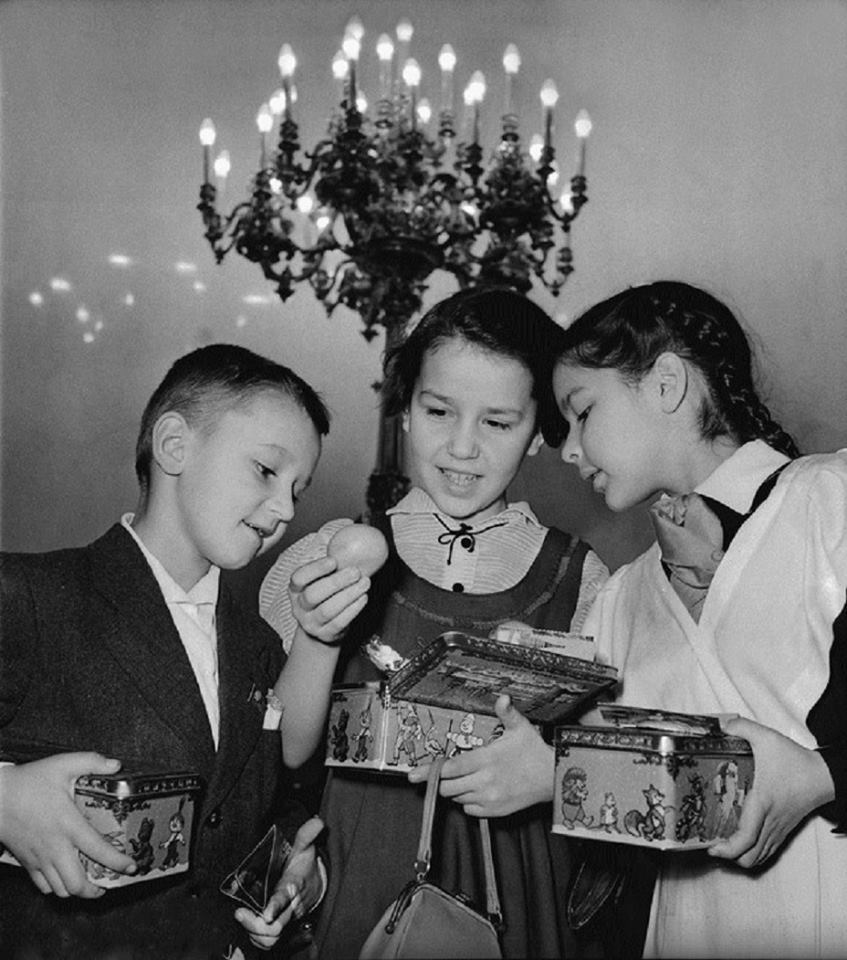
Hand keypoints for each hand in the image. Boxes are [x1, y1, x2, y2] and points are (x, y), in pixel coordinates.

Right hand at [0, 753, 136, 897]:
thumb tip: (116, 765)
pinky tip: (65, 877)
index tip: (131, 866)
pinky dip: (56, 888)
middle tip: (109, 883)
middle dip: (96, 890)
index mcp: (68, 824)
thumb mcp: (63, 763)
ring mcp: (39, 858)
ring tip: (90, 884)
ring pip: (60, 890)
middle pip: (77, 884)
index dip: (118, 862)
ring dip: (77, 891)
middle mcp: (55, 847)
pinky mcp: (26, 862)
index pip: (98, 850)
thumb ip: (92, 761)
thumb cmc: (30, 780)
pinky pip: (42, 886)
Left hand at [235, 816, 324, 950]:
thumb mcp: (305, 847)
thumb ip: (307, 833)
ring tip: (242, 919)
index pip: (285, 897)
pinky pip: (270, 941)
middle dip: (256, 923)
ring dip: (255, 933)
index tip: (266, 912)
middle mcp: (291, 907)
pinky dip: (258, 939)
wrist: (317, 885)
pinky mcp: (282, 927)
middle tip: (239, 913)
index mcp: (294, 885)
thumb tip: (317, 820)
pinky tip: (248, 928)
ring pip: (272, 937)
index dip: (276, 906)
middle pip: (276, 924)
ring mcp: (287, 919)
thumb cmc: (305, 864)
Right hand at [288, 555, 370, 644]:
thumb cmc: (325, 596)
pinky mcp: (325, 634)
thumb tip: (341, 541)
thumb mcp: (320, 579)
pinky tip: (363, 597)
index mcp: (295, 589)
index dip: (315, 569)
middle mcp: (299, 607)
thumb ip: (328, 564)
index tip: (334, 560)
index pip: (299, 578)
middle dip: (336, 582)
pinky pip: (339, 622)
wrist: (322, 628)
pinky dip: (353, 609)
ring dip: (349, 595)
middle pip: (313, 595)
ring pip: (327, 610)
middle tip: (356, 572)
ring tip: (365, 583)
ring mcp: (310, 623)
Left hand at [408, 695, 554, 816]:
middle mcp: (485, 781)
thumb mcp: (521, 727)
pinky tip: (476, 789)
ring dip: (455, 789)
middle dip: (441, 780)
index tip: (413, 774)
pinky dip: (467, 801)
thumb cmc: (535, 751)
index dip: (430, 771)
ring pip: (457, 798)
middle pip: (448, 786)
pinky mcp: (495, 812)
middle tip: (442, 772)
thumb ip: (507, 712)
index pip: (450, 767)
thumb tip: (502, 697)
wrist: (553, 779)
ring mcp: (490, 798)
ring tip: (467, 777)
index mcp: (487, 759)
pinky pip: (470, 810)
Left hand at [708, 716, 835, 868]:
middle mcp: (770, 822)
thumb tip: (720, 724)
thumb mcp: (767, 738)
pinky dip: (753, 853)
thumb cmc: (795, 760)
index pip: (746, 838)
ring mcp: (779, 829)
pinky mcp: (784, 830)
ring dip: (740, 856)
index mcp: (762, 803)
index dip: (727, 849)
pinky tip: (741, 840)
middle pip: (750, 858)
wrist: (823, 775)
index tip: (711, 847)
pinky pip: (767, 852)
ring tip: (722, 844)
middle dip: (728, 857)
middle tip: (711, 844)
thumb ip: (741, 728)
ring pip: (759, 858)